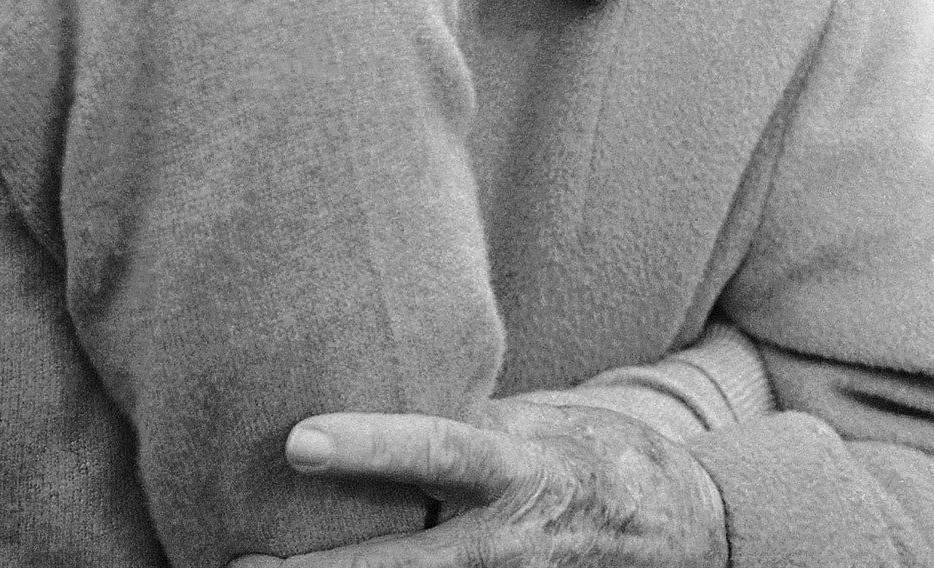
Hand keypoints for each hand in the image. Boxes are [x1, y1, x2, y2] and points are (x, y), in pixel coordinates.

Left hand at [226, 398, 728, 567]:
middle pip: (400, 565)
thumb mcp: (549, 423)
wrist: (696, 538)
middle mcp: (510, 542)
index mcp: (523, 470)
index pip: (437, 451)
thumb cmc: (607, 460)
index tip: (296, 440)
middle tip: (237, 558)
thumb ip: (473, 419)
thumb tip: (393, 384)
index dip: (367, 444)